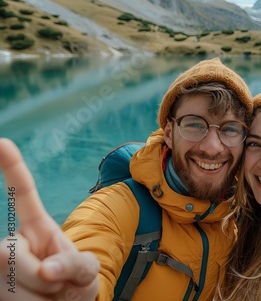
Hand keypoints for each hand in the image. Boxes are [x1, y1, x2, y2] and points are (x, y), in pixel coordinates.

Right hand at [0, 138, 98, 300]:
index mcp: (38, 227)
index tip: (2, 141)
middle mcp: (12, 242)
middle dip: (43, 277)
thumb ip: (73, 265)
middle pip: (11, 254)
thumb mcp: (86, 271)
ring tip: (48, 295)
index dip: (12, 168)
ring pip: (11, 284)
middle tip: (58, 284)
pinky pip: (11, 300)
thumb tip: (46, 270)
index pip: (24, 193)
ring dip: (39, 297)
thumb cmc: (76, 284)